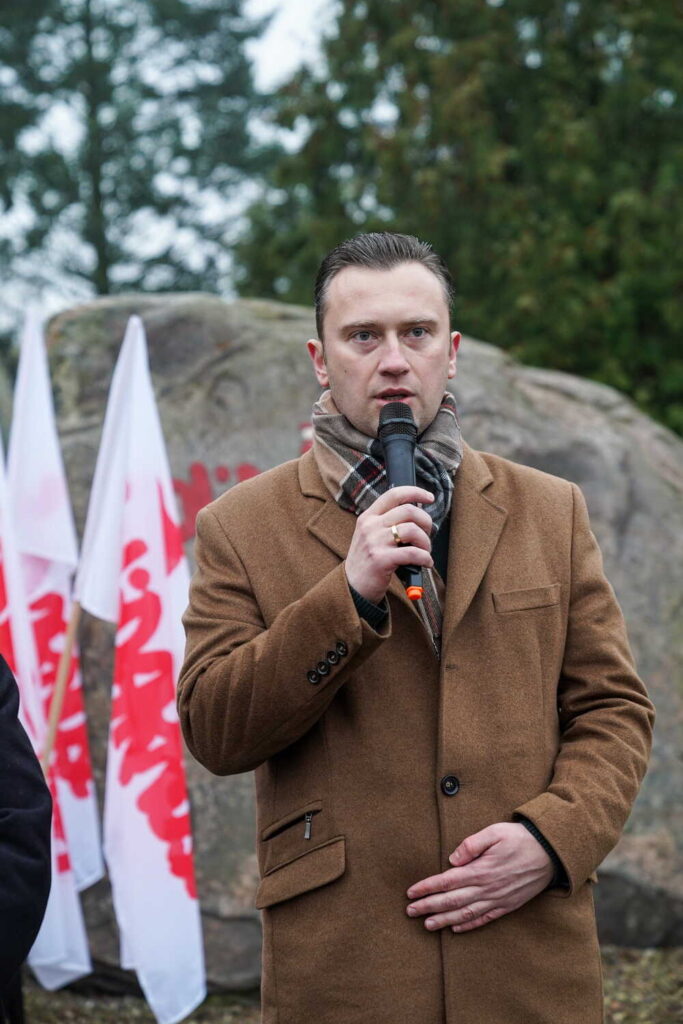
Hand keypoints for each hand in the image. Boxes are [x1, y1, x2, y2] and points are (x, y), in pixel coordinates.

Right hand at [345, 486, 434, 604]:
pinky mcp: (381, 559)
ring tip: (425, 552)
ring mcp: (374, 542)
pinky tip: (426, 563)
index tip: (429, 497)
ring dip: (426, 542)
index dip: (415, 492)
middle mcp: (370, 526)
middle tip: (427, 534)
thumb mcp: (370, 535)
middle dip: (426, 522)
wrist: (352, 587)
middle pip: (408, 511)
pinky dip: (425, 558)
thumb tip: (418, 515)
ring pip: (413, 531)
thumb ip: (387, 523)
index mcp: (368, 517)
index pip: (394, 494)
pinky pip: (413, 553)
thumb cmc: (368, 561)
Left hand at [405, 823, 554, 932]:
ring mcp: (498, 900)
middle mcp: (487, 888)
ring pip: (465, 914)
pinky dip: (468, 925)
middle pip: (452, 901)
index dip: (427, 888)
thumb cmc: (519, 838)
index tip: (410, 893)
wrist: (550, 853)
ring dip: (444, 920)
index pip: (447, 882)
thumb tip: (452, 859)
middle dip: (429, 907)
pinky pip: (484, 919)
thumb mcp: (494, 832)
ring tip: (427, 925)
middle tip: (409, 912)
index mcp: (481, 870)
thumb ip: (472, 844)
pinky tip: (456, 928)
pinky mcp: (508, 906)